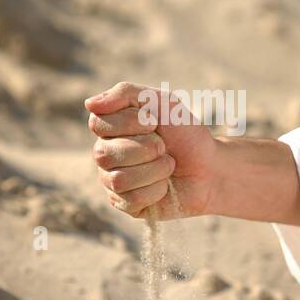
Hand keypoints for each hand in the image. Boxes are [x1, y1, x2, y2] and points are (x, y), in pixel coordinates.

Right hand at [85, 82, 218, 219]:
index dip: (130, 123)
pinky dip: (157, 190)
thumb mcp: (162, 101)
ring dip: (154, 170)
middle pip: (105, 154)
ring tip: (168, 165)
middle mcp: (105, 155)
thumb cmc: (185, 133)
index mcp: (109, 128)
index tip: (153, 122)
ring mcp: (112, 182)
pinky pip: (132, 200)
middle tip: (164, 147)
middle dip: (146, 148)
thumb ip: (126, 94)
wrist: (210, 167)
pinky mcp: (126, 205)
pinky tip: (165, 186)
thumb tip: (88, 102)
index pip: (97, 124)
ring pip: (119, 180)